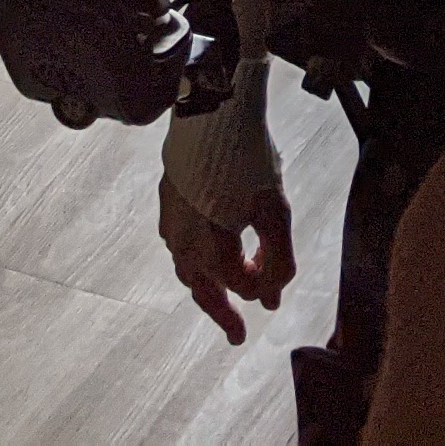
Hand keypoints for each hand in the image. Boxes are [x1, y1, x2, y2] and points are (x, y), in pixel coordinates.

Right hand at [159, 178, 293, 345]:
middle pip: (204, 290)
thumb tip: (271, 297)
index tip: (278, 284)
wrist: (213, 110)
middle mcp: (183, 243)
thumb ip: (278, 261)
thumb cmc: (247, 162)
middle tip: (236, 335)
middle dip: (223, 314)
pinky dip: (195, 258)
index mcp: (210, 251)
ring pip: (187, 268)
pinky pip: (178, 243)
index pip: (241, 287)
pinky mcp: (167, 201)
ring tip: (220, 297)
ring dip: (207, 286)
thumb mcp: (276, 213)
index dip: (264, 288)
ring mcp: (170, 222)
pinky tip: (204, 250)